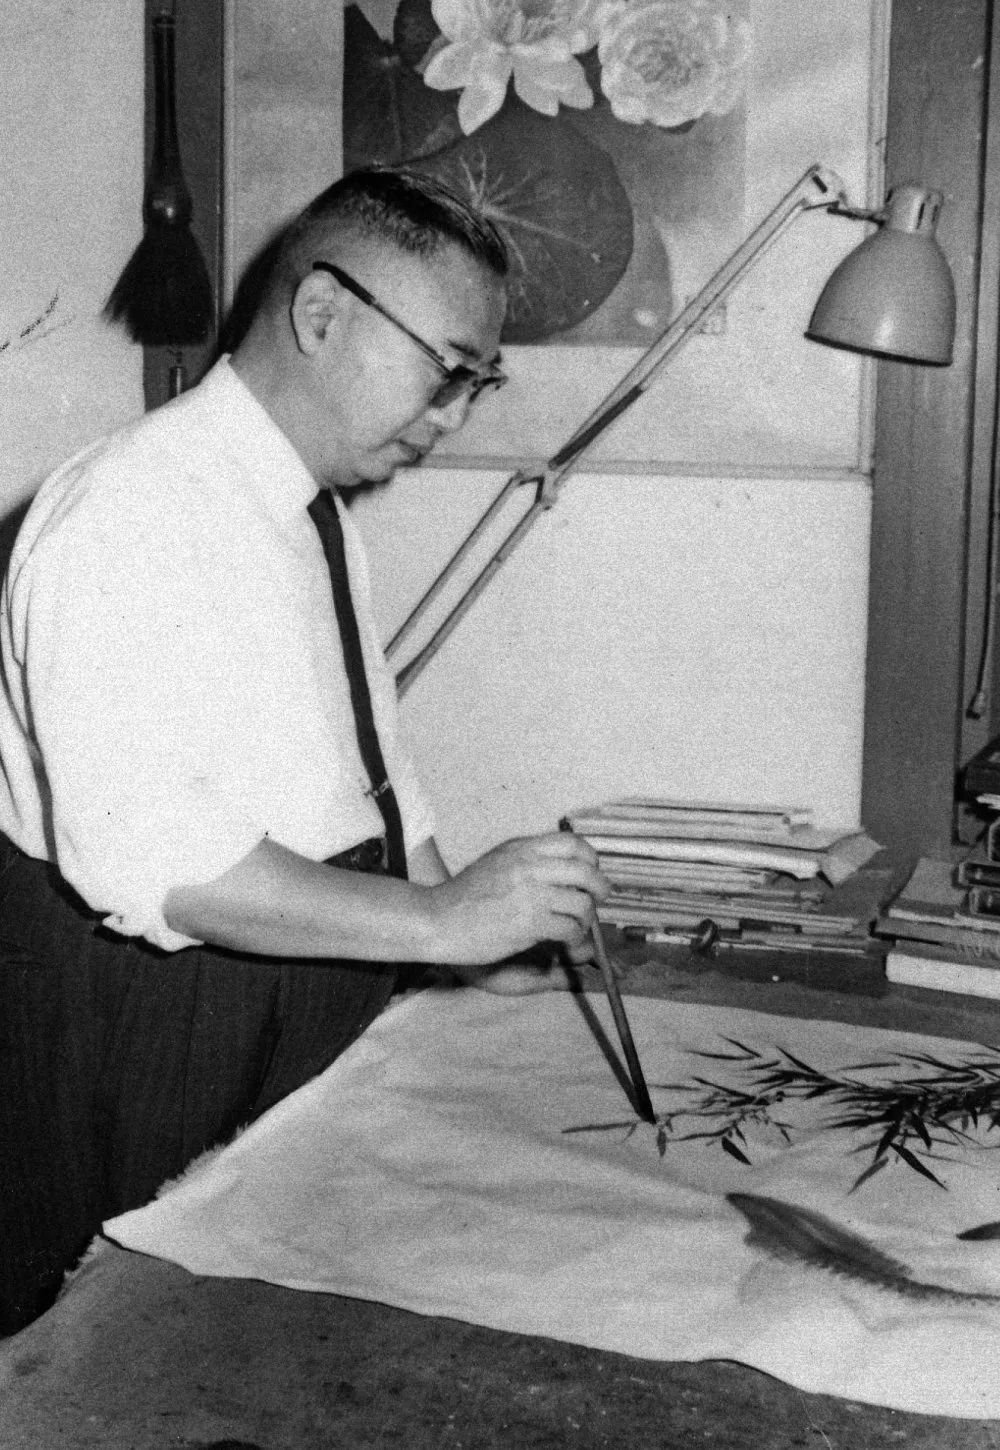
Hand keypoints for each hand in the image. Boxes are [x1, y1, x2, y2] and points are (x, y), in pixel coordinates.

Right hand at [425, 832, 608, 966]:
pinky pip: (570, 928)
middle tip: (599, 899)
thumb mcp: (498, 861)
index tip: (591, 871)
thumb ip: (528, 857)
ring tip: (577, 925)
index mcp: (522, 849)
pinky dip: (573, 936)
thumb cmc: (465, 895)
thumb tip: (562, 862)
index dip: (590, 858)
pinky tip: (565, 939)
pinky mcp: (530, 924)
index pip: (573, 844)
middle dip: (600, 888)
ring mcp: (532, 895)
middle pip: (586, 872)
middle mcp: (530, 867)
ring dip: (586, 918)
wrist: (438, 919)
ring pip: (582, 903)